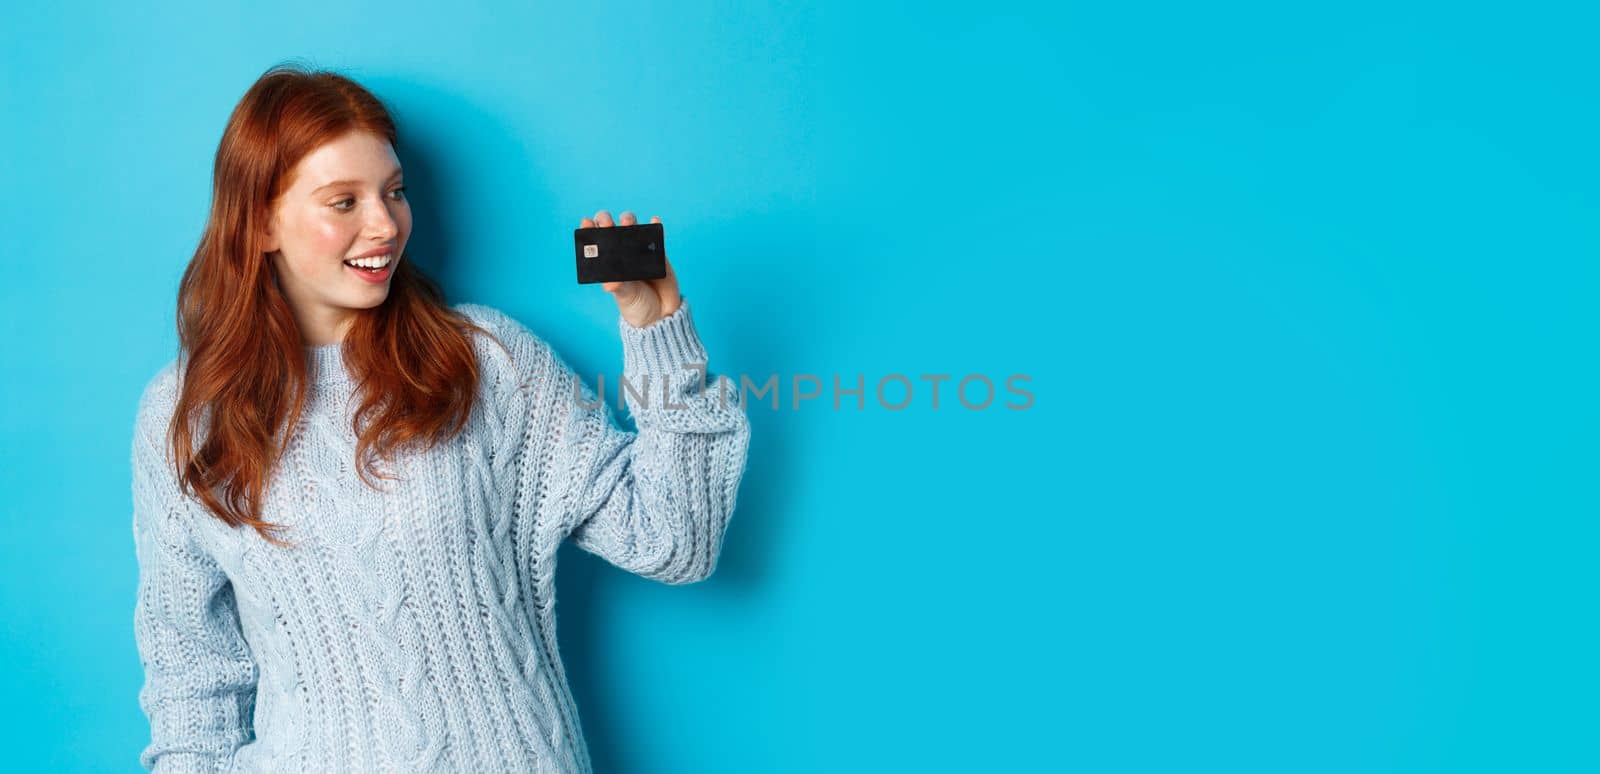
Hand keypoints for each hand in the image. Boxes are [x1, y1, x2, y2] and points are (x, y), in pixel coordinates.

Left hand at [582, 210, 680, 327]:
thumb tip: (610, 283)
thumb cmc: (637, 305)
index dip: (590, 230)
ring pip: (632, 228)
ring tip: (627, 221)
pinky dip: (655, 226)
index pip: (595, 242)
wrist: (661, 313)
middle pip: (612, 229)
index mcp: (608, 263)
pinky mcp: (657, 252)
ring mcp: (639, 251)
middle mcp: (621, 254)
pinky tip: (654, 220)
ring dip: (628, 220)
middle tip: (607, 223)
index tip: (586, 222)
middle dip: (607, 221)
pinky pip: (656, 236)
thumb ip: (619, 287)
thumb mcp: (625, 297)